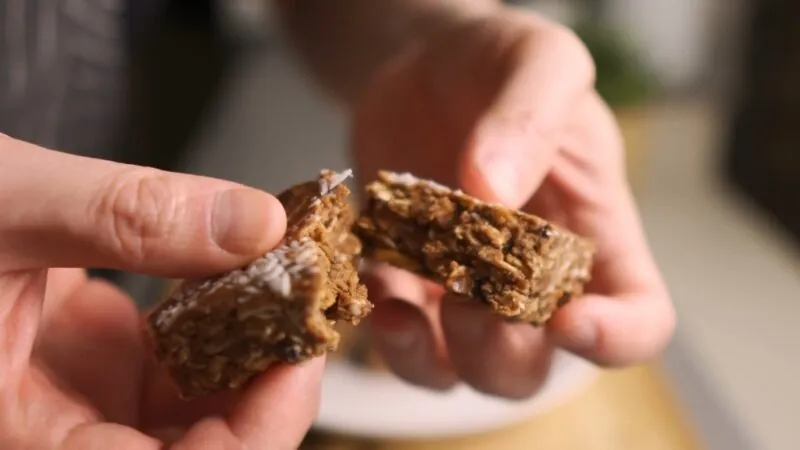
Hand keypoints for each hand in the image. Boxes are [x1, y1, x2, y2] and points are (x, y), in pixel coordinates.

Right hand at [0, 135, 320, 448]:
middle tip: (310, 312)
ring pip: (202, 412)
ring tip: (289, 286)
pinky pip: (190, 365)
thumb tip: (253, 223)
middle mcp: (54, 431)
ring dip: (257, 353)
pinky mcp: (101, 363)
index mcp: (12, 432)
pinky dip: (230, 322)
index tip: (300, 360)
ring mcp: (82, 402)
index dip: (251, 437)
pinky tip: (244, 276)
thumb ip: (123, 215)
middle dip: (267, 392)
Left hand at [351, 9, 673, 397]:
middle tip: (470, 299)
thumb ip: (528, 118)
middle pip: (536, 366)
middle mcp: (534, 278)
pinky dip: (385, 334)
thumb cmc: (499, 62)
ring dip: (436, 359)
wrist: (423, 65)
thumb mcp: (536, 62)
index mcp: (594, 236)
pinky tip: (374, 291)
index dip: (616, 338)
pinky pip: (399, 341)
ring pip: (463, 372)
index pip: (640, 317)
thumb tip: (493, 194)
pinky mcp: (407, 282)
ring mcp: (466, 288)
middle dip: (503, 352)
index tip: (570, 320)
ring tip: (407, 311)